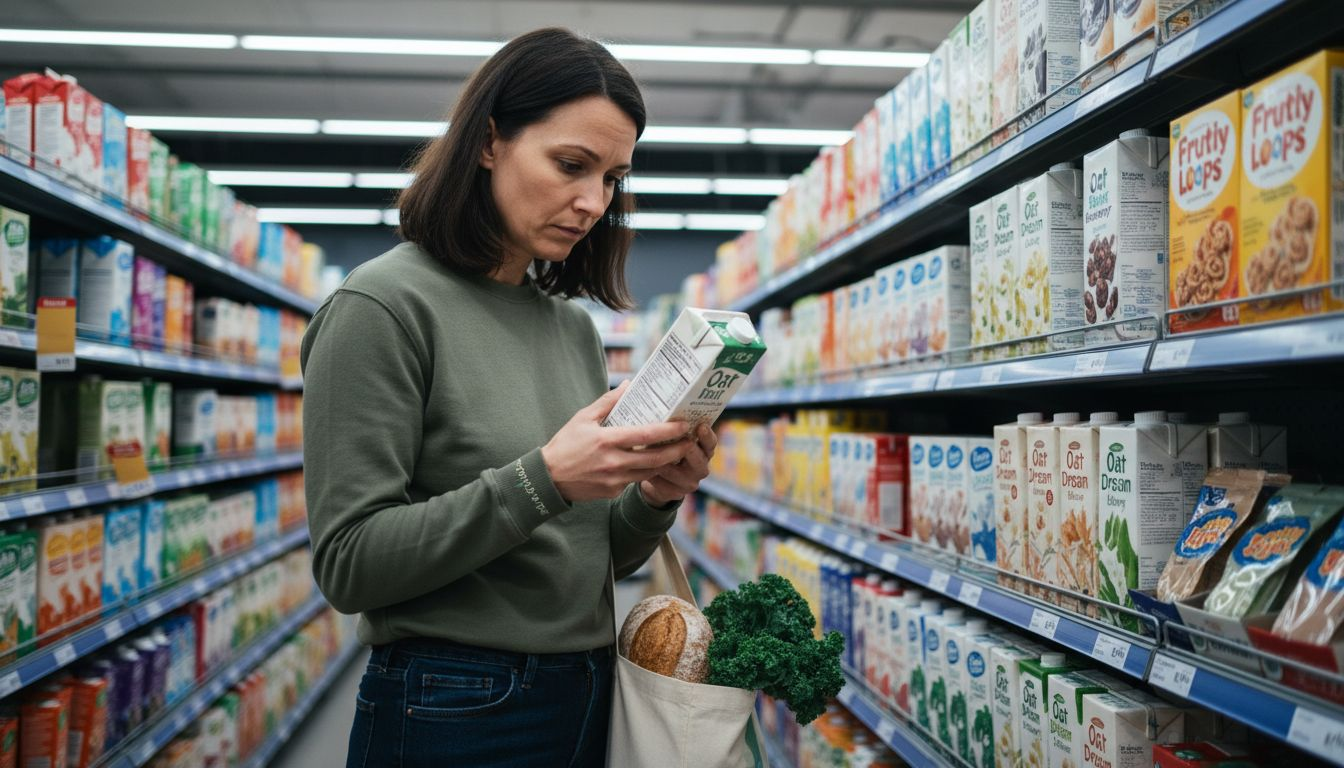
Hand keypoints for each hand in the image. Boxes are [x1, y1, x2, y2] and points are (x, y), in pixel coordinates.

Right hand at [541, 381, 694, 502]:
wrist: (548, 478)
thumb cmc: (565, 444)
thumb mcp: (583, 418)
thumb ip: (608, 401)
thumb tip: (629, 385)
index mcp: (606, 440)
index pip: (645, 434)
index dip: (668, 431)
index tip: (683, 425)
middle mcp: (614, 462)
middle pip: (655, 458)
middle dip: (676, 450)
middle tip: (690, 442)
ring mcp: (614, 479)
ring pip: (649, 472)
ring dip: (666, 463)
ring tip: (678, 451)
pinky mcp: (613, 491)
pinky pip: (635, 480)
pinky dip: (647, 471)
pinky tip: (654, 462)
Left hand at [639, 424, 716, 506]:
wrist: (659, 481)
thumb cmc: (667, 451)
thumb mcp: (676, 440)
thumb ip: (676, 431)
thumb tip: (666, 415)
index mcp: (705, 452)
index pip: (710, 443)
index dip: (707, 435)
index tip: (700, 426)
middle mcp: (701, 468)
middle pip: (696, 458)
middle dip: (682, 448)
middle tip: (670, 437)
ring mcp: (690, 483)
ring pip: (672, 470)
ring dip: (658, 460)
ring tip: (644, 449)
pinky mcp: (676, 494)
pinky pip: (660, 482)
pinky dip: (649, 473)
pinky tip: (640, 466)